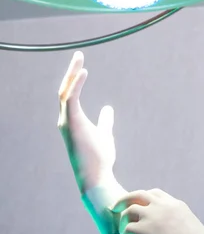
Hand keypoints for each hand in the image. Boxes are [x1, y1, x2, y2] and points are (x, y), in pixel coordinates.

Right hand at [58, 51, 115, 192]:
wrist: (96, 177)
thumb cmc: (100, 159)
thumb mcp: (105, 134)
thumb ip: (105, 121)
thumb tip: (108, 108)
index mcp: (72, 121)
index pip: (70, 95)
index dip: (74, 80)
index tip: (82, 66)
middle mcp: (65, 120)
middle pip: (64, 90)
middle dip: (70, 72)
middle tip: (79, 56)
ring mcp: (66, 122)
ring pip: (65, 92)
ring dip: (71, 74)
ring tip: (79, 59)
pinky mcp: (72, 123)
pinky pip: (70, 99)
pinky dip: (76, 85)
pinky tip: (83, 72)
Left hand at [112, 189, 203, 233]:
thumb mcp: (189, 224)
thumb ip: (177, 220)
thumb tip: (172, 229)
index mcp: (174, 204)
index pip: (153, 194)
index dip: (142, 201)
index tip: (139, 211)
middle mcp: (162, 206)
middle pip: (136, 195)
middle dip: (123, 201)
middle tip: (114, 210)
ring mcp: (154, 217)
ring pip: (128, 210)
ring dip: (124, 222)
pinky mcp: (147, 231)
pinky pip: (127, 229)